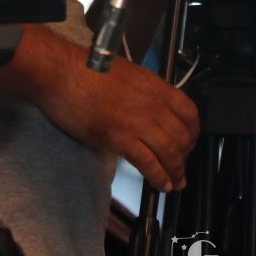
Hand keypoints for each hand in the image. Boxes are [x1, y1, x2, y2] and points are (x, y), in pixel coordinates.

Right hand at [0, 24, 199, 191]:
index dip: (193, 131)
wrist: (62, 73)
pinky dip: (159, 177)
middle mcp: (153, 104)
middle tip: (181, 166)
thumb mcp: (128, 74)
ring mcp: (138, 122)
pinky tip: (161, 185)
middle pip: (182, 135)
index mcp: (156, 86)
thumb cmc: (88, 70)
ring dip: (176, 171)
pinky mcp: (119, 138)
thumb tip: (150, 108)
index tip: (190, 141)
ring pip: (170, 152)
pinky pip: (148, 162)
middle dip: (185, 156)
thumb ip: (145, 92)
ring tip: (176, 182)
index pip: (189, 112)